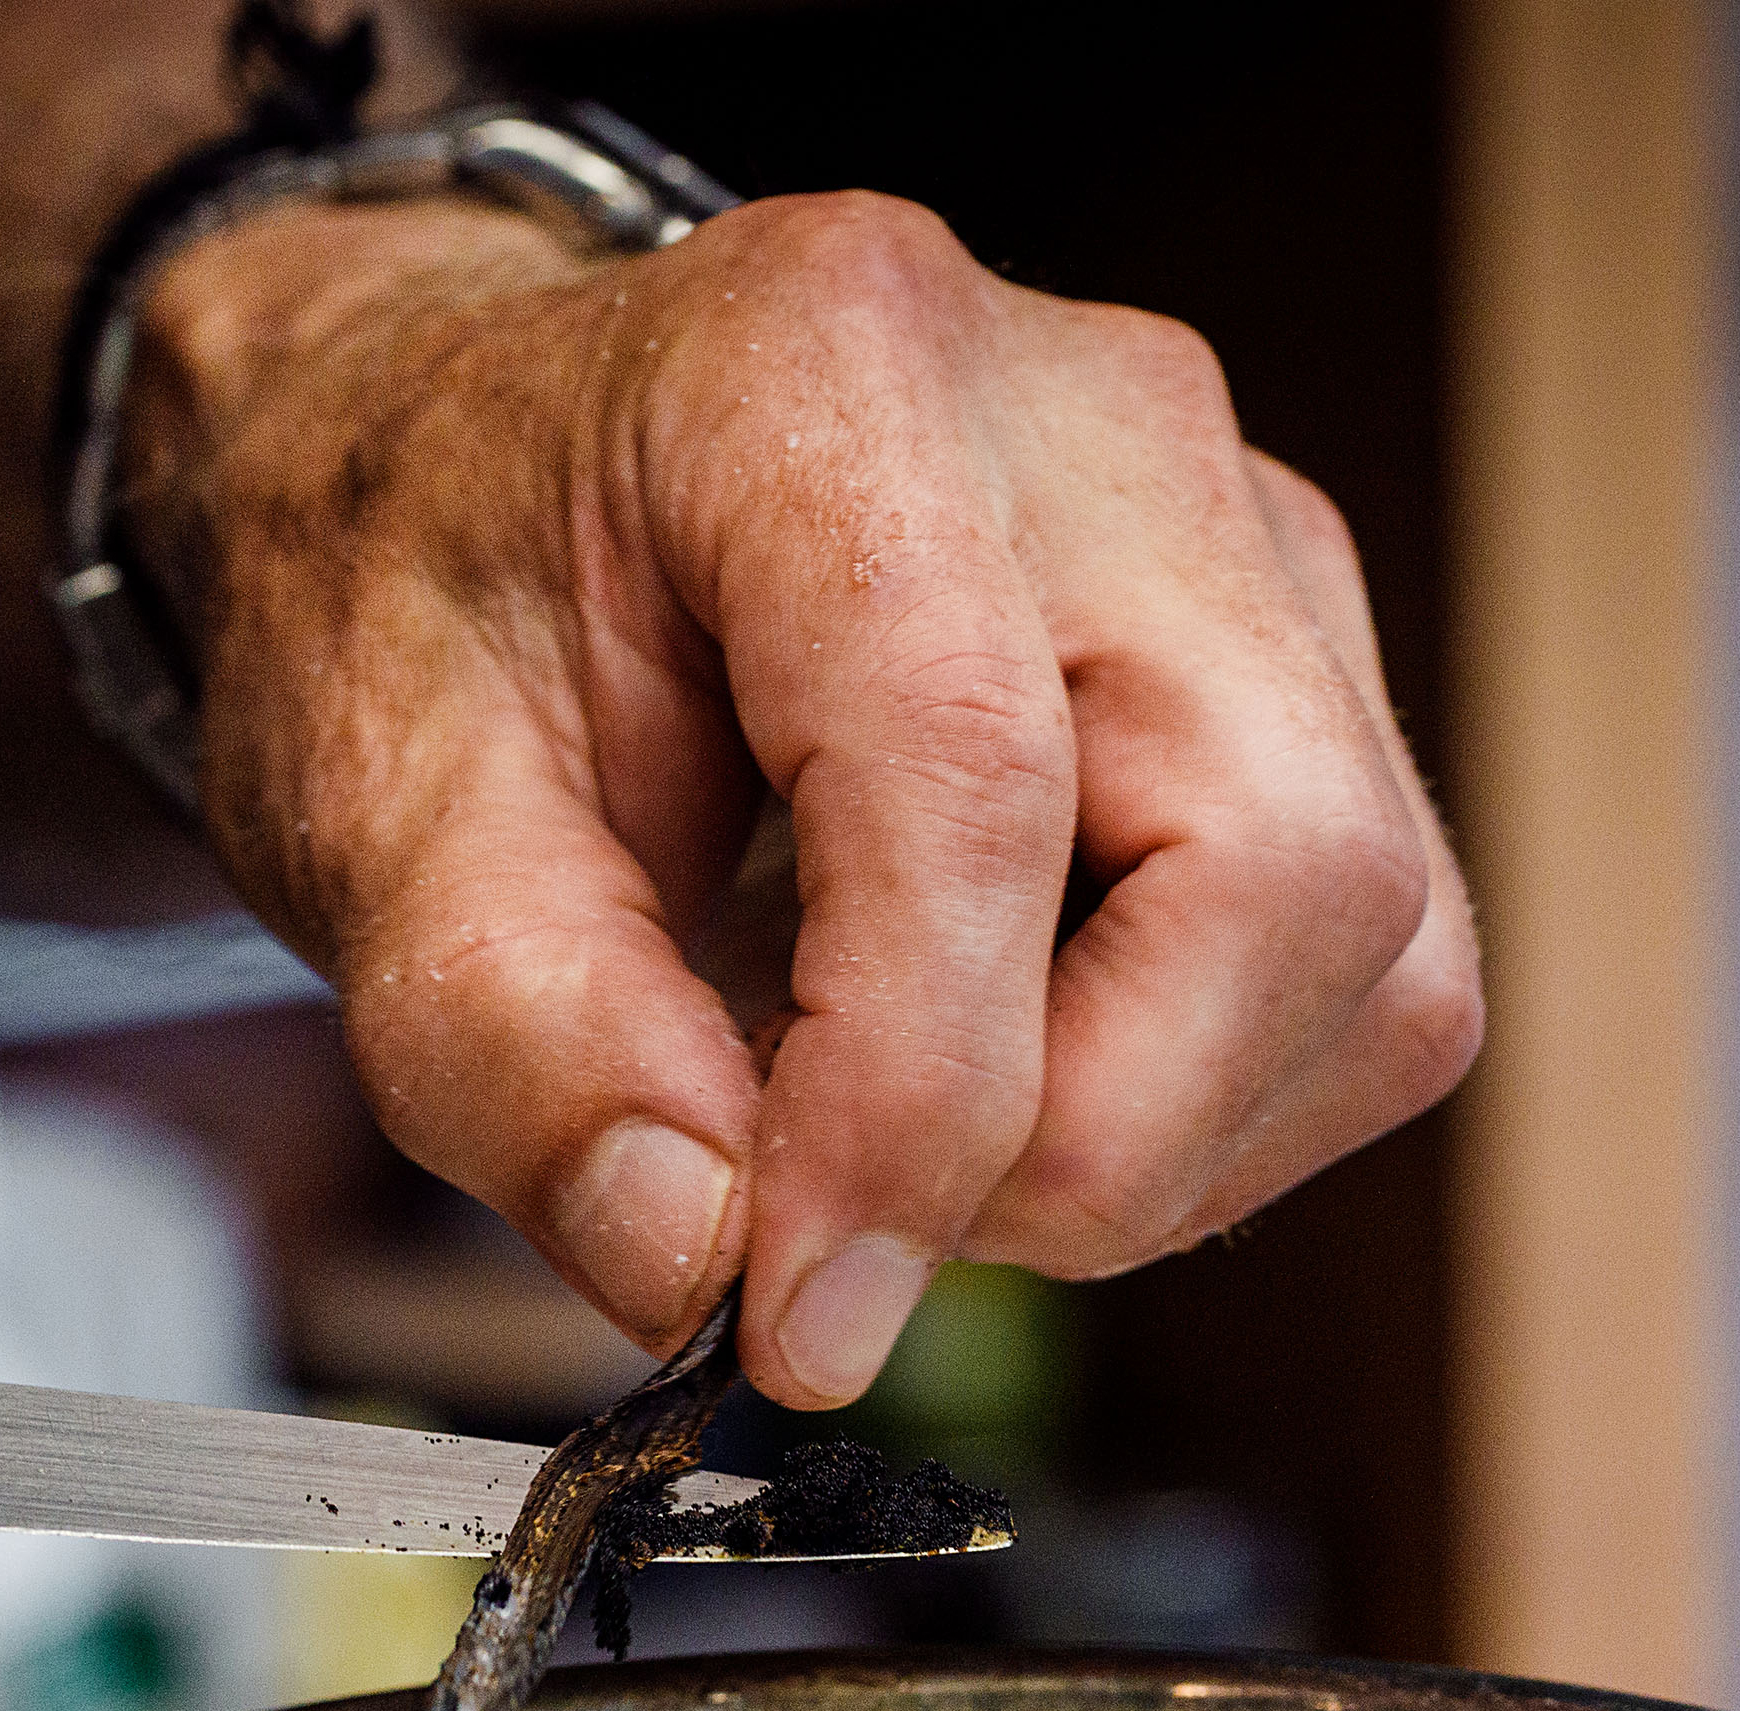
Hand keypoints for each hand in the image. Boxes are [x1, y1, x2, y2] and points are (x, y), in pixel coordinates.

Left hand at [127, 191, 1480, 1406]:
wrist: (468, 490)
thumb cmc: (423, 601)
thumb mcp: (367, 818)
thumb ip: (510, 1043)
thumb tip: (699, 1264)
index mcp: (825, 369)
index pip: (974, 779)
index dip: (910, 1102)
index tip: (793, 1312)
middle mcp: (1099, 421)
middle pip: (1284, 862)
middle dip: (1083, 1141)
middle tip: (839, 1214)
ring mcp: (1239, 537)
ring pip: (1372, 948)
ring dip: (1149, 1139)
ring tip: (889, 1115)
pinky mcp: (1298, 667)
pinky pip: (1367, 974)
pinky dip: (1194, 1103)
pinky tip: (993, 1062)